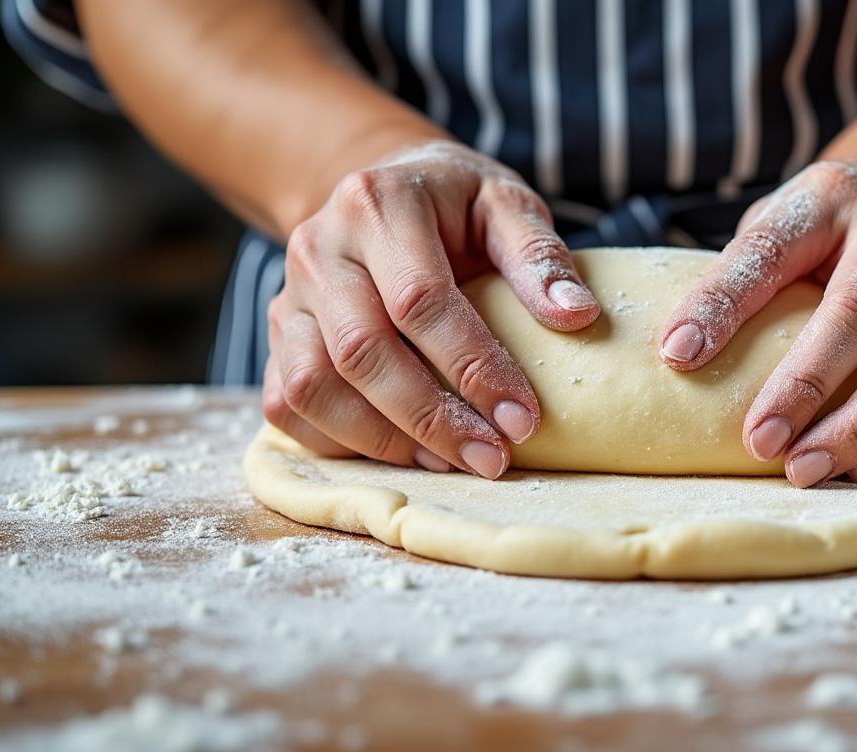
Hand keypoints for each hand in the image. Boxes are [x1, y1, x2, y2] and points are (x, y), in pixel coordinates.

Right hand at [262, 141, 600, 477]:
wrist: (385, 185)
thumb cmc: (456, 203)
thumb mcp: (506, 203)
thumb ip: (539, 254)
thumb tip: (577, 317)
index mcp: (377, 204)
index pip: (420, 300)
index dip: (473, 366)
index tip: (524, 417)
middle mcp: (319, 247)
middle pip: (361, 352)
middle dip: (431, 418)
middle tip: (492, 458)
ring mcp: (290, 295)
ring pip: (312, 386)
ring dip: (382, 440)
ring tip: (449, 462)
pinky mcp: (279, 334)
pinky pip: (286, 403)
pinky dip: (337, 441)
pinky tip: (400, 453)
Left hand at [659, 161, 856, 487]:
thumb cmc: (818, 239)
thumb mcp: (769, 231)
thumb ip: (734, 280)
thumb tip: (679, 356)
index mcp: (838, 197)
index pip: (775, 253)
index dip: (726, 308)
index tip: (679, 360)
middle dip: (818, 399)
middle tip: (770, 453)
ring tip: (824, 472)